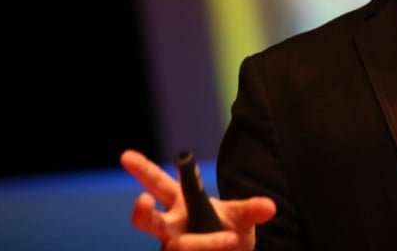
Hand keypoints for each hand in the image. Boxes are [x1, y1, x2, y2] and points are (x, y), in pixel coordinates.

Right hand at [121, 149, 275, 249]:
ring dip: (206, 242)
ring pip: (178, 245)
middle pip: (148, 220)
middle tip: (142, 200)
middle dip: (141, 211)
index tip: (127, 155)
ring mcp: (171, 247)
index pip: (158, 183)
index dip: (143, 169)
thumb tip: (269, 207)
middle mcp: (170, 226)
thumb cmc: (230, 231)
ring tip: (231, 240)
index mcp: (181, 203)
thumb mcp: (242, 218)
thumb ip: (252, 210)